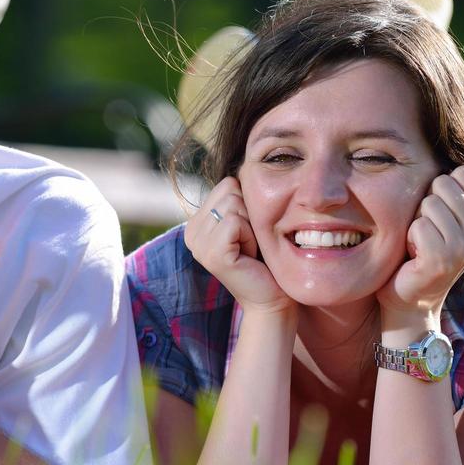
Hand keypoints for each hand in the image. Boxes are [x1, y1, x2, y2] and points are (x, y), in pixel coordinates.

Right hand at [185, 177, 293, 316]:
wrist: (272, 298)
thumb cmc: (265, 259)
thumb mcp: (248, 221)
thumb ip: (237, 198)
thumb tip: (244, 166)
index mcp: (197, 222)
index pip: (227, 183)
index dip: (247, 203)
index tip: (248, 232)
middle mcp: (191, 232)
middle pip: (230, 190)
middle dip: (250, 213)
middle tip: (250, 242)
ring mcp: (198, 244)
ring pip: (234, 204)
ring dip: (252, 226)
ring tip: (250, 250)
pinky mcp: (211, 254)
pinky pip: (236, 222)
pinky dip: (251, 236)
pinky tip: (249, 256)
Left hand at [378, 166, 463, 319]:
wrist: (411, 297)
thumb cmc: (422, 249)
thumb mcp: (443, 215)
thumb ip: (450, 188)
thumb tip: (441, 139)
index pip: (460, 173)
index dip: (438, 190)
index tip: (437, 216)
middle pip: (442, 185)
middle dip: (424, 205)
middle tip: (426, 232)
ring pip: (428, 204)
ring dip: (415, 223)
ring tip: (420, 244)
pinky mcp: (443, 260)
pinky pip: (417, 226)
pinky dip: (408, 239)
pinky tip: (414, 256)